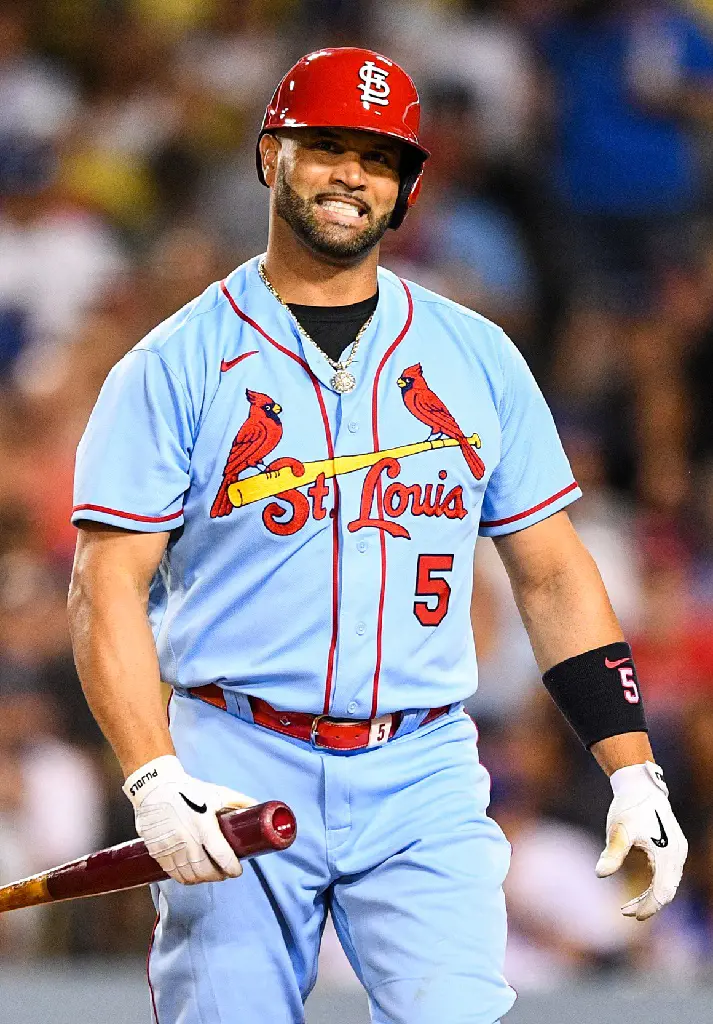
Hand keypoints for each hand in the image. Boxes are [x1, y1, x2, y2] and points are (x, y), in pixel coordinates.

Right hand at [123, 755, 257, 884]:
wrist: (154, 786)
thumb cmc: (188, 789)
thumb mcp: (216, 793)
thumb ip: (239, 801)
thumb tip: (259, 806)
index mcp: (204, 825)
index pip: (222, 856)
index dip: (232, 868)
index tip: (238, 870)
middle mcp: (186, 839)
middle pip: (206, 871)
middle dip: (219, 875)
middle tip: (225, 872)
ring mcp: (170, 848)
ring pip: (190, 876)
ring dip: (203, 879)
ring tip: (210, 874)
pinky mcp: (157, 852)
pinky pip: (174, 874)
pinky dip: (185, 878)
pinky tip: (192, 873)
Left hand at [596, 761, 686, 919]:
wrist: (640, 787)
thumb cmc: (628, 807)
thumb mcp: (618, 830)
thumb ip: (613, 853)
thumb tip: (600, 875)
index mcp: (667, 853)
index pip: (662, 891)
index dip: (648, 907)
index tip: (632, 916)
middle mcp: (677, 854)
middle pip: (667, 891)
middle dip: (648, 904)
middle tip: (625, 911)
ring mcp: (677, 851)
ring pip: (668, 884)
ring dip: (651, 896)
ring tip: (628, 905)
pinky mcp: (673, 848)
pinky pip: (667, 874)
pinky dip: (654, 885)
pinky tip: (639, 890)